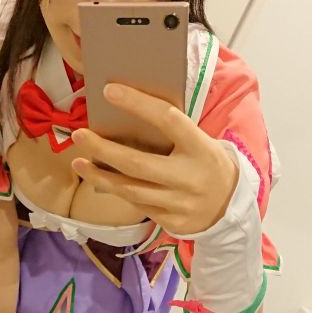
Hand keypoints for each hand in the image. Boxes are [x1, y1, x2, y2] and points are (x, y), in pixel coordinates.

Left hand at [69, 83, 238, 235]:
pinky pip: (138, 205)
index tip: (109, 91)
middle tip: (79, 135)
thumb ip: (172, 133)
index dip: (138, 104)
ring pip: (130, 190)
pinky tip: (103, 181)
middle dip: (103, 149)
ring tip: (80, 163)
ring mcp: (180, 203)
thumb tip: (126, 115)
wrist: (232, 205)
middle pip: (137, 163)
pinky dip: (119, 191)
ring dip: (100, 176)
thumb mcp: (201, 142)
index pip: (167, 119)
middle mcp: (190, 177)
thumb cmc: (207, 163)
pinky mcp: (172, 222)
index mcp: (200, 147)